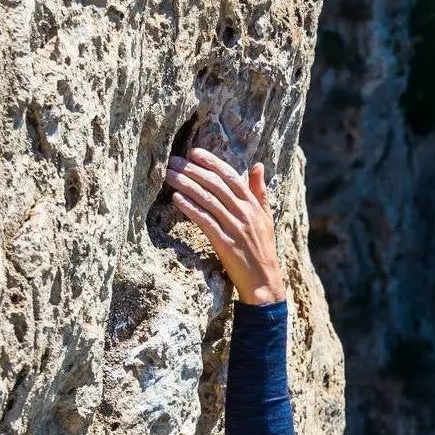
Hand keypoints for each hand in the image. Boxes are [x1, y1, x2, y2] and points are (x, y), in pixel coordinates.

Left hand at [165, 148, 285, 304]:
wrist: (264, 282)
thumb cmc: (263, 250)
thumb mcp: (265, 218)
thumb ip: (260, 191)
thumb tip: (258, 165)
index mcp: (253, 205)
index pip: (231, 176)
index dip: (211, 162)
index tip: (194, 153)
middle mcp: (245, 213)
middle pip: (216, 184)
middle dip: (193, 170)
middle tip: (173, 160)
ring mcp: (236, 228)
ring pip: (208, 200)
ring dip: (186, 185)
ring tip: (169, 175)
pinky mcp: (226, 244)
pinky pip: (206, 222)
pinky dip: (191, 208)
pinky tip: (177, 199)